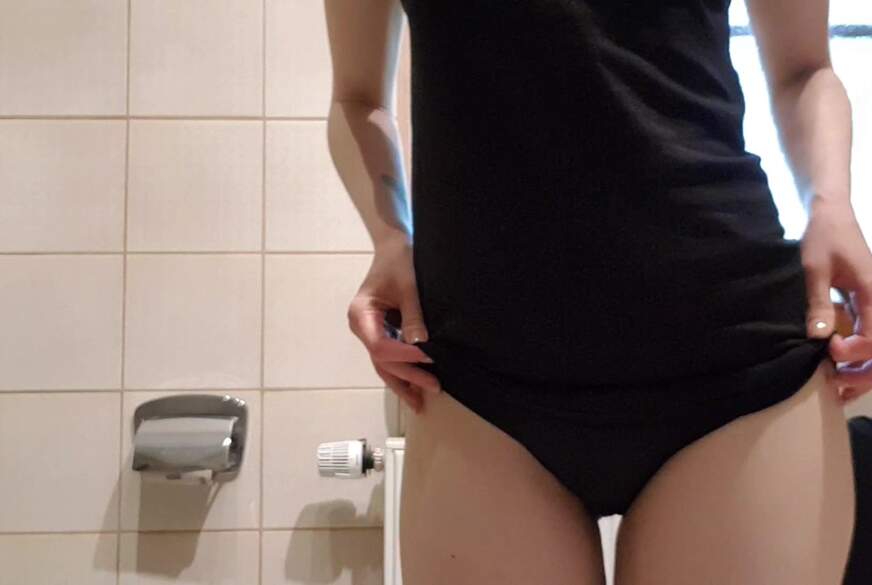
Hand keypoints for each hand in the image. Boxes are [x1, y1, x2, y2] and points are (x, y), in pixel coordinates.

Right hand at [346, 236, 440, 413]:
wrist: (394, 246)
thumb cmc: (400, 259)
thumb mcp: (408, 284)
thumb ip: (413, 314)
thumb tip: (421, 345)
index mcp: (361, 314)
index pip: (380, 345)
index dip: (404, 355)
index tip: (428, 358)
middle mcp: (361, 327)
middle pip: (382, 360)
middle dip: (407, 376)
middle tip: (434, 388)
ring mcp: (370, 331)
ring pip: (384, 364)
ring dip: (404, 381)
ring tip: (421, 404)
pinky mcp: (382, 332)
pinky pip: (390, 356)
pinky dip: (404, 370)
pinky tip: (418, 386)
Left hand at [800, 198, 871, 403]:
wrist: (830, 213)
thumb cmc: (823, 235)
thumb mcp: (815, 268)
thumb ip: (819, 302)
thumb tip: (820, 337)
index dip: (856, 351)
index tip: (830, 350)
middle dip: (865, 371)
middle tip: (836, 383)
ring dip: (863, 367)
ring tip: (839, 387)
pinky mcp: (865, 302)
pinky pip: (868, 332)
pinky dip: (857, 352)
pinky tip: (838, 365)